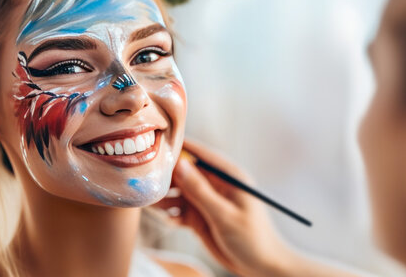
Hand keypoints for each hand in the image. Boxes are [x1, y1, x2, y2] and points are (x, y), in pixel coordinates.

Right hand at [155, 139, 358, 276]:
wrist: (261, 267)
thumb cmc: (253, 239)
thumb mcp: (225, 215)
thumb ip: (201, 191)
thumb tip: (180, 165)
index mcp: (227, 176)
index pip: (200, 153)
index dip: (179, 145)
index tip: (157, 141)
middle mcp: (213, 184)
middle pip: (183, 171)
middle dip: (165, 175)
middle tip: (144, 180)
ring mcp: (205, 199)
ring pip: (177, 191)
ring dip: (163, 196)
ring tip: (152, 203)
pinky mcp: (198, 215)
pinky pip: (177, 208)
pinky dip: (169, 212)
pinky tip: (166, 219)